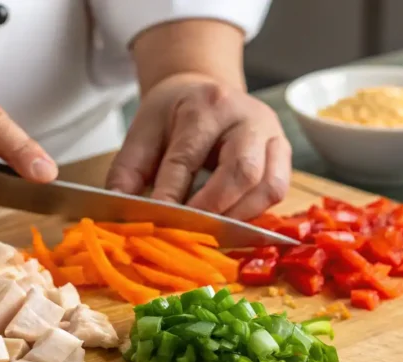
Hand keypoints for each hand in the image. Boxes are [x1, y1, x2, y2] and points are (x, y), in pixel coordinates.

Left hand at [106, 73, 290, 221]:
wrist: (205, 88)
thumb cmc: (174, 114)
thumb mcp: (144, 131)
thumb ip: (128, 171)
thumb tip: (118, 212)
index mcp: (205, 105)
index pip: (187, 158)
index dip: (171, 195)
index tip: (156, 222)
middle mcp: (246, 116)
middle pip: (242, 171)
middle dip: (214, 209)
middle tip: (189, 232)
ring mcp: (272, 134)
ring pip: (269, 185)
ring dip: (240, 216)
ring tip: (212, 232)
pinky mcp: (284, 152)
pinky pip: (279, 189)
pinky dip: (255, 212)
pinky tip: (232, 222)